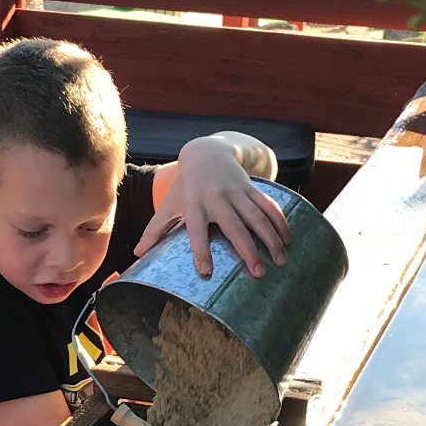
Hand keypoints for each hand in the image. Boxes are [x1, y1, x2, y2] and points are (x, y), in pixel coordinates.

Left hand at [134, 136, 290, 277]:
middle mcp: (217, 199)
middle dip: (248, 249)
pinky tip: (288, 240)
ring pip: (257, 217)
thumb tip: (137, 254)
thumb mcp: (168, 205)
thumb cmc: (184, 186)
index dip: (200, 250)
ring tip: (281, 261)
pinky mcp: (252, 188)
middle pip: (235, 226)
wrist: (205, 152)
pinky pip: (269, 205)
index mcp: (195, 205)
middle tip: (258, 273)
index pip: (196, 230)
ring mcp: (237, 192)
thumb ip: (155, 230)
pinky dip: (280, 222)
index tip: (206, 272)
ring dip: (271, 239)